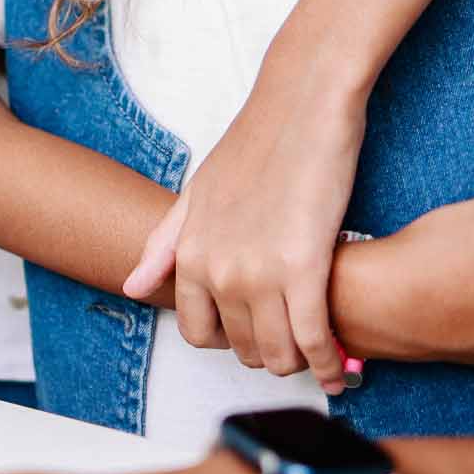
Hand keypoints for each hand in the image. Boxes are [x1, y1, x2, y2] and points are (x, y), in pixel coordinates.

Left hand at [127, 58, 367, 390]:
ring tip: (320, 352)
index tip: (257, 333)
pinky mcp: (304, 268)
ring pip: (277, 355)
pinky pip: (314, 341)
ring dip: (301, 362)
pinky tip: (342, 370)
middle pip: (241, 349)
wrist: (302, 104)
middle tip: (297, 342)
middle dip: (270, 353)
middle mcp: (217, 270)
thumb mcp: (198, 192)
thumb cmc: (256, 144)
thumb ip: (165, 245)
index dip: (230, 341)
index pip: (197, 333)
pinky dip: (329, 365)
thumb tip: (131, 287)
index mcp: (191, 253)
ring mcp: (258, 271)